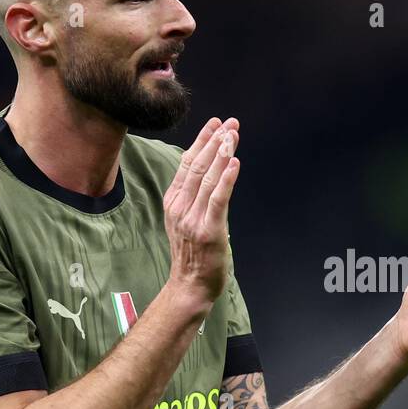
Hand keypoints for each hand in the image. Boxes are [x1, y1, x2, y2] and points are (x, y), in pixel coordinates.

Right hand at [164, 116, 240, 304]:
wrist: (190, 285)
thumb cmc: (193, 253)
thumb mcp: (186, 219)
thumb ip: (194, 197)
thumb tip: (211, 171)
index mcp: (173, 201)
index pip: (187, 163)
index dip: (202, 140)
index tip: (215, 123)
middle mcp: (180, 207)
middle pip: (197, 166)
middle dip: (215, 141)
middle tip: (230, 123)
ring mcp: (193, 219)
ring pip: (208, 178)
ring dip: (222, 154)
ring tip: (233, 135)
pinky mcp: (208, 231)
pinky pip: (218, 200)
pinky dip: (226, 179)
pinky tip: (234, 163)